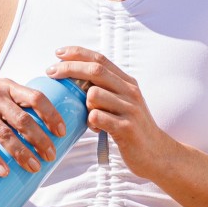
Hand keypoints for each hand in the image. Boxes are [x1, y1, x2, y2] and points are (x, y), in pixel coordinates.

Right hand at [0, 65, 67, 176]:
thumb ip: (14, 100)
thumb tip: (40, 122)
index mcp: (7, 85)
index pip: (35, 98)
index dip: (51, 115)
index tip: (61, 131)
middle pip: (23, 120)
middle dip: (40, 140)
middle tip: (51, 155)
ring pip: (5, 134)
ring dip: (21, 153)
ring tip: (33, 167)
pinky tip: (4, 171)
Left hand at [49, 46, 175, 177]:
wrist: (156, 153)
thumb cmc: (133, 127)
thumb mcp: (124, 102)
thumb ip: (106, 89)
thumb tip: (76, 79)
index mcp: (128, 83)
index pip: (100, 59)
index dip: (77, 53)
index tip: (58, 53)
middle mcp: (130, 92)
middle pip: (94, 70)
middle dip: (69, 68)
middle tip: (50, 73)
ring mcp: (129, 109)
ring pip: (93, 94)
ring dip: (84, 104)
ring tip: (90, 116)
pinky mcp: (126, 128)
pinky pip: (97, 117)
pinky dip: (90, 122)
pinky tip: (96, 128)